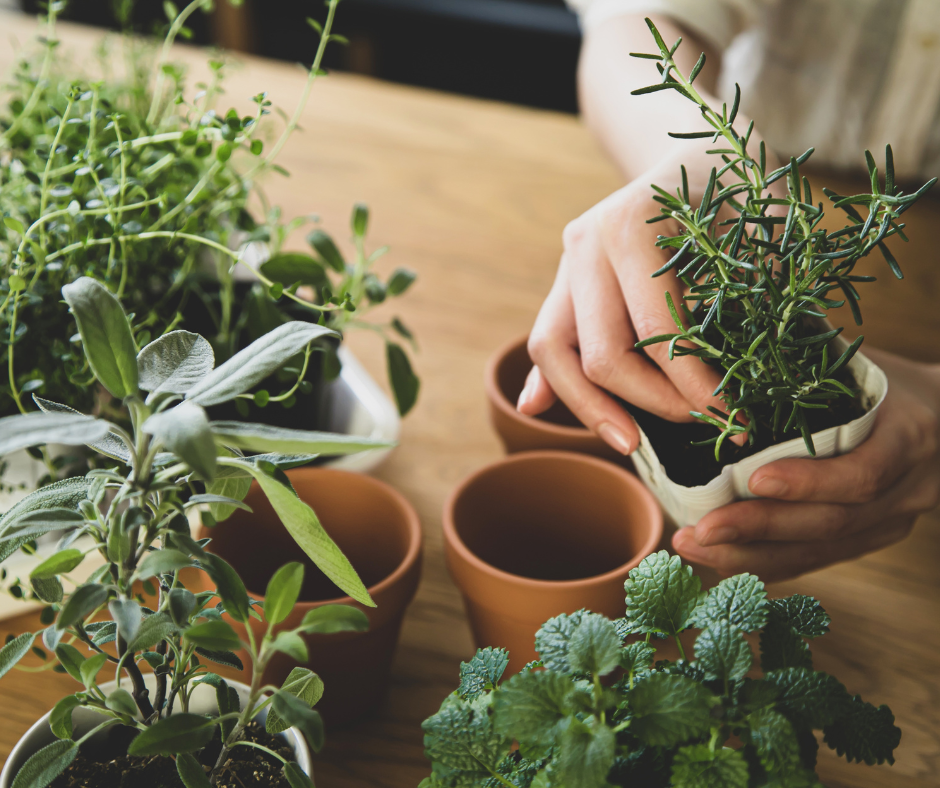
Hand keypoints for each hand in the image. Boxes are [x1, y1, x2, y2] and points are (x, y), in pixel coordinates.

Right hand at [520, 149, 733, 454]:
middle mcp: (586, 242)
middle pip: (596, 354)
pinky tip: (538, 410)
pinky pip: (547, 337)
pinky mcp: (565, 279)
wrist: (697, 145)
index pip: (653, 332)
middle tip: (700, 427)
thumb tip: (738, 382)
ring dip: (589, 407)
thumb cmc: (741, 186)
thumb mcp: (760, 228)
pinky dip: (549, 379)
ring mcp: (568, 260)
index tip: (735, 417)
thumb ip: (747, 298)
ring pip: (553, 352)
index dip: (693, 386)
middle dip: (649, 404)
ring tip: (630, 443)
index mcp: (632, 226)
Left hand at [673, 349, 939, 580]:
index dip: (810, 482)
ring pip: (820, 550)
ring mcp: (892, 521)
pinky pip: (817, 558)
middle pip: (831, 522)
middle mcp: (907, 489)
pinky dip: (768, 561)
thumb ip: (810, 366)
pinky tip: (720, 559)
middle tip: (699, 530)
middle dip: (758, 529)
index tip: (754, 479)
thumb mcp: (861, 367)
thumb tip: (730, 347)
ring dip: (751, 555)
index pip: (862, 473)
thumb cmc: (889, 382)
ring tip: (695, 546)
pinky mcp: (871, 539)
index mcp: (909, 437)